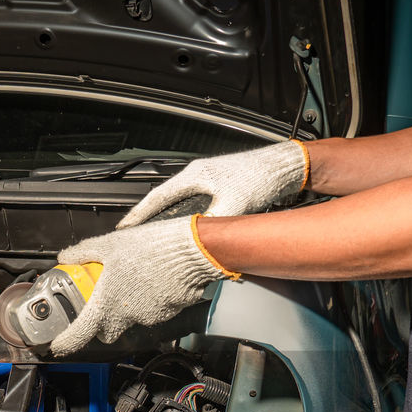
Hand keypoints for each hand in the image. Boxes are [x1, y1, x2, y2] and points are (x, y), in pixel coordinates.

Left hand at [49, 217, 235, 354]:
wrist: (191, 250)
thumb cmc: (149, 247)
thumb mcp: (109, 244)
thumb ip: (83, 253)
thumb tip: (66, 256)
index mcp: (106, 303)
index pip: (80, 334)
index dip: (66, 343)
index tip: (58, 346)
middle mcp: (126, 317)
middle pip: (106, 332)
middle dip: (101, 323)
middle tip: (101, 303)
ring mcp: (148, 317)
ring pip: (131, 321)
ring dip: (127, 308)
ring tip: (133, 281)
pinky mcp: (167, 313)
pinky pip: (152, 312)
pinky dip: (148, 302)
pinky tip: (151, 281)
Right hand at [118, 140, 308, 228]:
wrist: (287, 167)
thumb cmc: (262, 177)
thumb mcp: (234, 205)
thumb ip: (213, 226)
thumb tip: (198, 244)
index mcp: (195, 175)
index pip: (157, 197)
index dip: (138, 215)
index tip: (124, 227)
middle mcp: (199, 174)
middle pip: (163, 199)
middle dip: (147, 217)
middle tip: (133, 234)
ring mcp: (209, 179)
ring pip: (178, 201)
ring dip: (165, 216)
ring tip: (152, 233)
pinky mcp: (220, 185)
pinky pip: (192, 202)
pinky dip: (182, 215)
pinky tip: (183, 227)